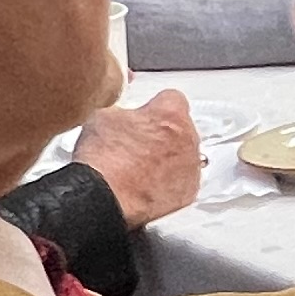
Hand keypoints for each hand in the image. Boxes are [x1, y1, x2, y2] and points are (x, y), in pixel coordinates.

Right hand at [66, 92, 201, 225]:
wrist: (106, 196)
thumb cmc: (104, 159)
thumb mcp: (104, 116)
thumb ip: (125, 110)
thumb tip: (125, 116)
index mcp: (170, 113)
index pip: (172, 99)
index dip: (155, 106)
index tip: (146, 114)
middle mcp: (188, 138)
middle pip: (181, 129)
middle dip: (162, 134)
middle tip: (138, 144)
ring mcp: (190, 167)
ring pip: (184, 156)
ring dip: (168, 159)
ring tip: (141, 168)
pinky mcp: (188, 191)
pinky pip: (183, 181)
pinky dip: (170, 183)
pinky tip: (148, 185)